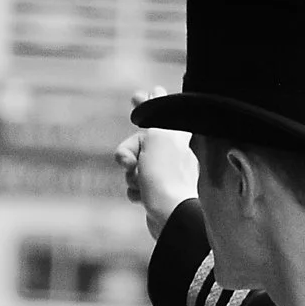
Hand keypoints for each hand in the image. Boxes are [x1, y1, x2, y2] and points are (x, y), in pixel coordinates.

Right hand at [116, 89, 194, 239]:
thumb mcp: (158, 136)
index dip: (147, 106)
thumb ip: (155, 114)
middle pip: (138, 144)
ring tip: (140, 184)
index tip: (135, 97)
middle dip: (128, 153)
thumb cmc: (163, 175)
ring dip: (130, 175)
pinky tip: (141, 198)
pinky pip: (137, 187)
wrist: (169, 216)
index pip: (160, 115)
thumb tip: (156, 89)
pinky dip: (135, 192)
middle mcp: (173, 156)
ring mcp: (165, 177)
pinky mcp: (158, 197)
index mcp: (176, 138)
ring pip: (135, 167)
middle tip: (129, 164)